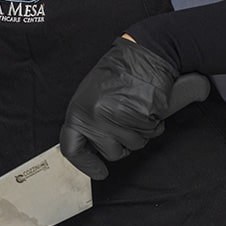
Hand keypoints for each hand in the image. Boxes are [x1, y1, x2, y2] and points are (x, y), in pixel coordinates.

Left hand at [59, 37, 178, 179]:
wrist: (144, 55)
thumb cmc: (118, 73)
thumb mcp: (90, 95)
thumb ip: (87, 121)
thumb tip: (88, 148)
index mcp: (79, 111)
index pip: (72, 149)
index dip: (86, 164)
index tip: (99, 171)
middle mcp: (97, 117)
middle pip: (111, 153)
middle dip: (122, 143)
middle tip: (125, 122)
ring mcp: (120, 117)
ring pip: (134, 145)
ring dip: (139, 132)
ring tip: (135, 109)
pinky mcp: (142, 116)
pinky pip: (151, 133)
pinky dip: (153, 124)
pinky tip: (147, 106)